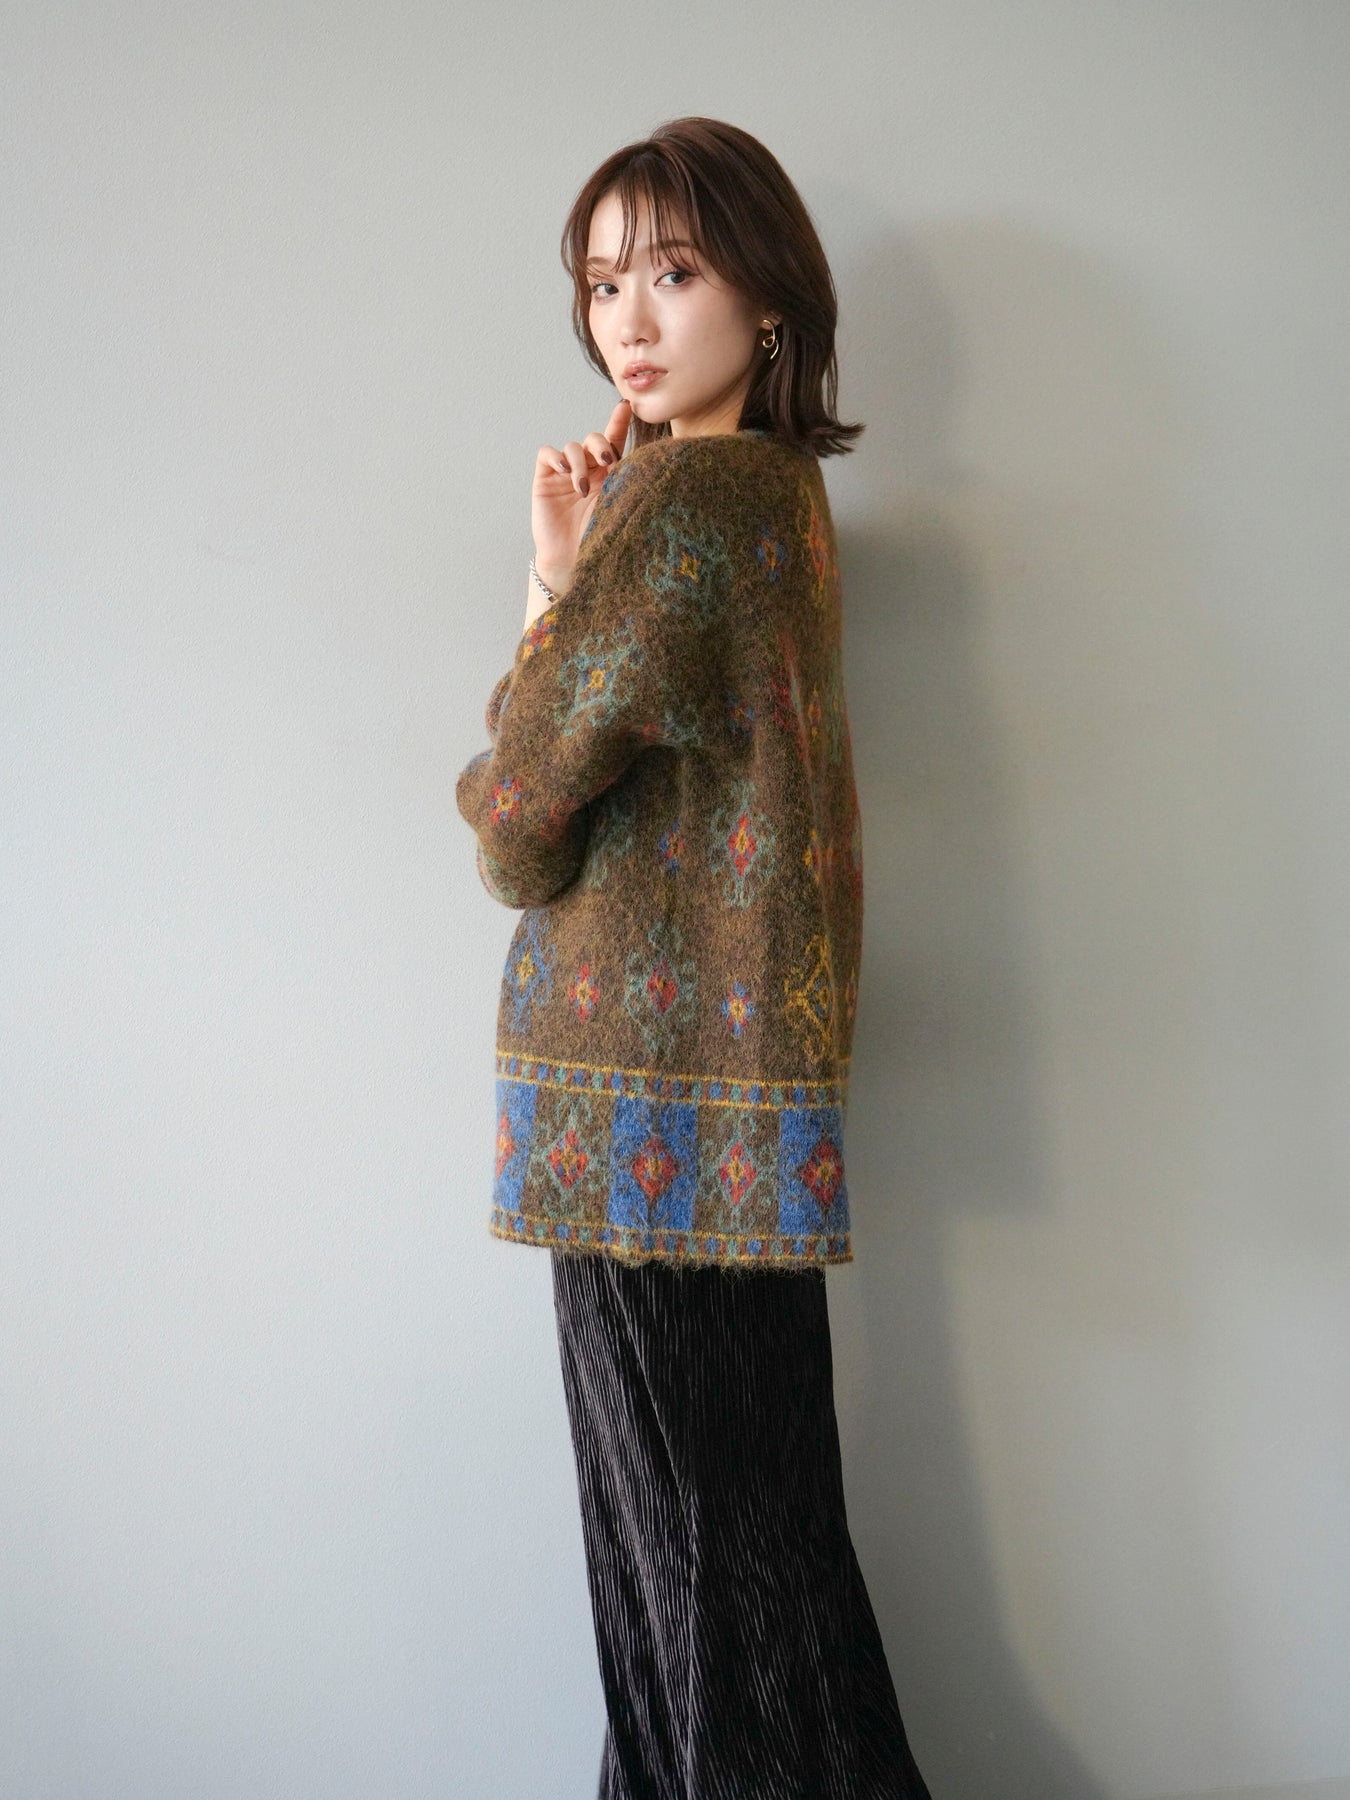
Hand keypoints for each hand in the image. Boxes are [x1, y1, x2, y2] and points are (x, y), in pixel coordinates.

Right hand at [530, 398, 632, 593]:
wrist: (575, 562)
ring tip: (583, 488)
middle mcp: (588, 470)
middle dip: (601, 443)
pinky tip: (564, 470)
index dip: (618, 421)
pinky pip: (547, 453)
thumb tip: (650, 458)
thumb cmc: (602, 539)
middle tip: (608, 461)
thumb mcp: (621, 507)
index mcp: (609, 475)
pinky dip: (556, 456)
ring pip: (573, 447)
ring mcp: (565, 474)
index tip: (627, 405)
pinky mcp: (545, 480)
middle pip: (594, 439)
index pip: (614, 441)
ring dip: (580, 462)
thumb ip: (628, 482)